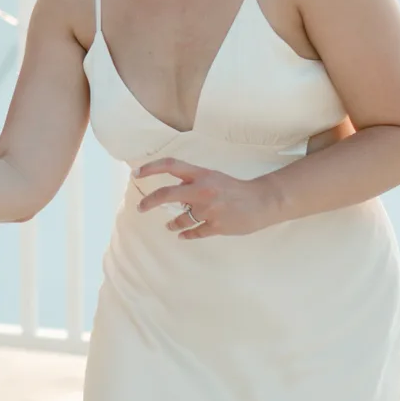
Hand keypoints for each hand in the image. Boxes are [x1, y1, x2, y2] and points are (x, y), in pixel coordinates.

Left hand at [136, 158, 269, 239]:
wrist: (262, 201)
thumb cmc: (235, 188)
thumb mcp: (213, 177)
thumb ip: (193, 181)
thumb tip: (173, 187)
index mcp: (202, 174)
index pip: (171, 165)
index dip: (151, 168)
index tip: (137, 173)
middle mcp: (203, 190)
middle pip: (167, 194)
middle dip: (150, 202)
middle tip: (141, 208)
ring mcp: (210, 210)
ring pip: (180, 219)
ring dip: (172, 223)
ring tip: (170, 225)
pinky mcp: (216, 226)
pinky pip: (195, 232)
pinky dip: (187, 234)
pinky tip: (182, 235)